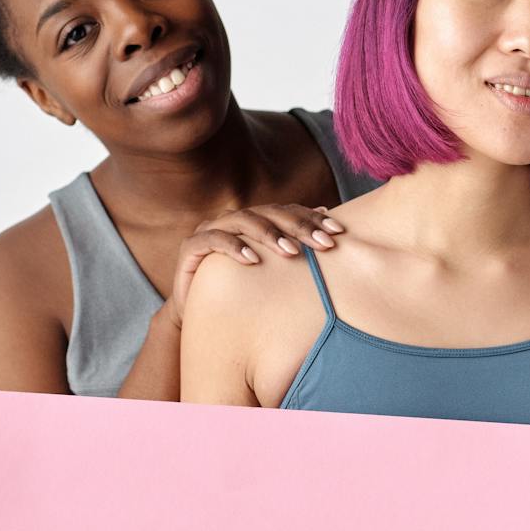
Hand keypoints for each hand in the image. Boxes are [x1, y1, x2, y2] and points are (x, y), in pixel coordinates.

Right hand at [165, 204, 345, 326]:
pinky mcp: (191, 247)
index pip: (288, 212)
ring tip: (291, 252)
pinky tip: (252, 260)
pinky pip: (213, 240)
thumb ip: (296, 250)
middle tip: (323, 244)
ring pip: (243, 221)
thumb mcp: (274, 275)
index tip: (338, 232)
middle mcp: (234, 220)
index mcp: (255, 221)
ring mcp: (211, 230)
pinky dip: (233, 247)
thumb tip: (332, 223)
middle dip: (299, 226)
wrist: (201, 318)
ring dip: (269, 234)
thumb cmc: (242, 294)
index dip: (312, 219)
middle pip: (270, 213)